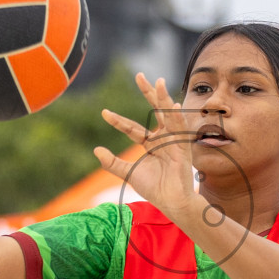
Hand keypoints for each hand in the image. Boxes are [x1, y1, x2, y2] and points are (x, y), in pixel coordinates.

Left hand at [94, 74, 199, 216]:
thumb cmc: (154, 188)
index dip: (118, 121)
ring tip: (158, 82)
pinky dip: (177, 118)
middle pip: (154, 111)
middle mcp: (162, 138)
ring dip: (163, 98)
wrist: (172, 203)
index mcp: (150, 143)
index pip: (132, 128)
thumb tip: (96, 150)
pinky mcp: (183, 147)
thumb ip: (112, 163)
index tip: (104, 112)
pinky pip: (180, 129)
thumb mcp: (128, 173)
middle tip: (139, 75)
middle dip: (148, 93)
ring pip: (167, 115)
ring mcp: (173, 140)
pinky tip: (174, 105)